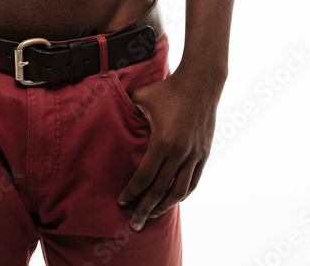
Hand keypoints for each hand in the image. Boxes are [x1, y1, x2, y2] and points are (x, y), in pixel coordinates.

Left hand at [116, 67, 220, 230]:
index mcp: (163, 141)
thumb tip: (105, 115)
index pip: (145, 176)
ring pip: (179, 191)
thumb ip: (126, 111)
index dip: (132, 192)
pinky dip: (181, 195)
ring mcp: (194, 155)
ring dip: (164, 206)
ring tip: (151, 215)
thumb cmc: (167, 90)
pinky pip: (193, 182)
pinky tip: (171, 201)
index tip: (122, 202)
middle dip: (145, 209)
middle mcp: (180, 152)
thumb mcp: (142, 97)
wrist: (200, 84)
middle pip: (161, 191)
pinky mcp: (204, 154)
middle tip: (134, 224)